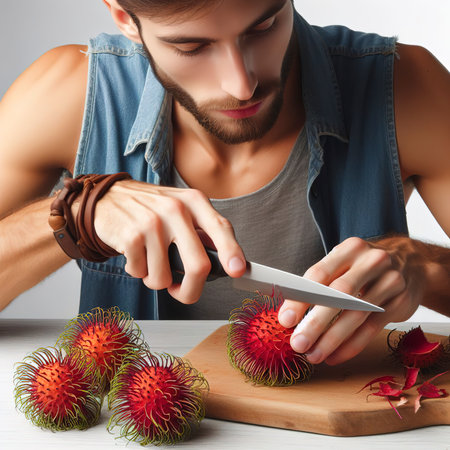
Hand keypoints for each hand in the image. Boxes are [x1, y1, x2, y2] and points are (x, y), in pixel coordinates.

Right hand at [92, 179, 246, 302]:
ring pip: (163, 278)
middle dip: (190, 290)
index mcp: (194, 201)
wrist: (107, 198)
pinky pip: (141, 274)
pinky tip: (135, 254)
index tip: (238, 270)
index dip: (232, 252)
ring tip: (150, 261)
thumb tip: (227, 260)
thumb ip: (202, 230)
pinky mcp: (131, 236)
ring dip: (155, 279)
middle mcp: (176, 209)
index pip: (221, 228)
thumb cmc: (150, 208)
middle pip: (197, 265)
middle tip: (181, 292)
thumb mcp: (180, 208)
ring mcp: (153, 222)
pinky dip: (138, 271)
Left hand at [278, 236, 426, 364]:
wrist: (412, 262)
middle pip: (339, 295)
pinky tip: (335, 356)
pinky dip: (351, 345)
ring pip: (356, 315)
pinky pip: (372, 328)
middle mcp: (371, 262)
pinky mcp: (401, 302)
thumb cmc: (364, 266)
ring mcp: (390, 281)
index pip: (319, 274)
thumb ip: (320, 283)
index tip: (285, 320)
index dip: (301, 298)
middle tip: (298, 343)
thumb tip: (288, 314)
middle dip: (315, 323)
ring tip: (314, 355)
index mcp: (350, 249)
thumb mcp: (344, 262)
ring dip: (332, 340)